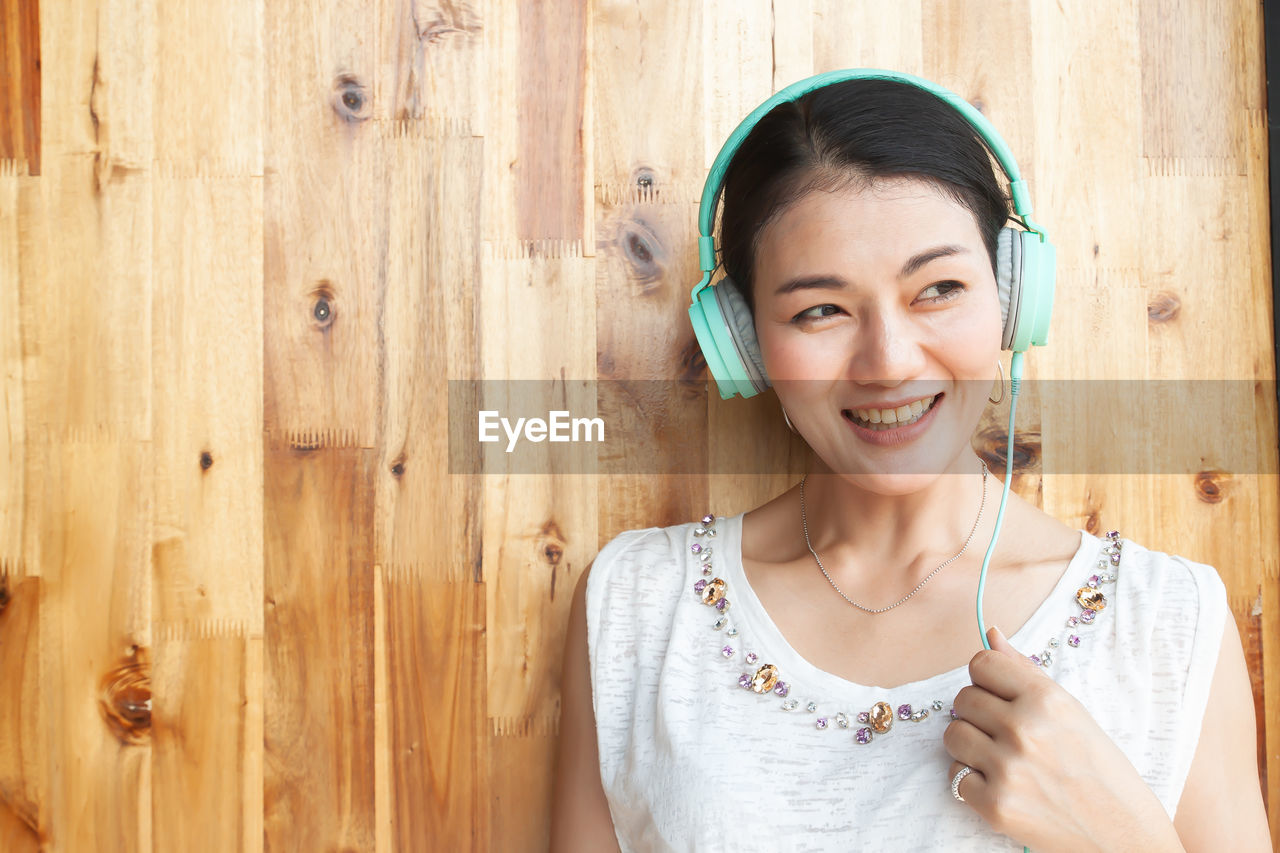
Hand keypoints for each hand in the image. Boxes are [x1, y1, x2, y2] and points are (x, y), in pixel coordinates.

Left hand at [944, 626, 1183, 851]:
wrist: (1125, 835)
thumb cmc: (1102, 771)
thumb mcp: (1073, 713)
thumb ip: (1026, 672)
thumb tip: (992, 634)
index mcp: (1047, 700)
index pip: (981, 664)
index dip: (986, 679)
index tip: (999, 695)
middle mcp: (1024, 729)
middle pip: (963, 700)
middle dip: (979, 714)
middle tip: (1007, 734)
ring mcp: (1008, 769)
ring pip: (953, 736)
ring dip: (970, 746)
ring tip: (1001, 759)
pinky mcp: (996, 806)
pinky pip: (955, 778)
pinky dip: (972, 783)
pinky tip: (1001, 786)